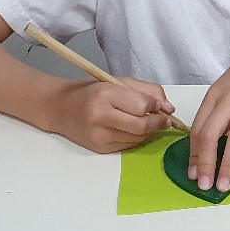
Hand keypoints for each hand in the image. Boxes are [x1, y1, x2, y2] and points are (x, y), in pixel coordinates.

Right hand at [48, 77, 175, 153]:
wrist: (60, 108)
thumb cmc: (92, 91)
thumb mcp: (119, 82)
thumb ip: (147, 91)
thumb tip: (169, 108)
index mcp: (105, 94)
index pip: (142, 105)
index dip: (156, 105)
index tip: (160, 105)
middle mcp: (100, 116)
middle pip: (142, 125)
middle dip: (159, 123)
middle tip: (165, 120)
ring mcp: (99, 135)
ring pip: (138, 138)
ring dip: (149, 131)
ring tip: (149, 122)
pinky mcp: (99, 149)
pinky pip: (128, 145)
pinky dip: (137, 138)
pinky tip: (134, 129)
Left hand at [188, 28, 229, 194]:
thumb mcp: (225, 86)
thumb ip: (216, 110)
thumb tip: (207, 142)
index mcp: (214, 94)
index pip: (198, 128)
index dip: (193, 154)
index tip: (192, 172)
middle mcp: (228, 100)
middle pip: (209, 135)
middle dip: (204, 163)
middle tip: (203, 184)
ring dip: (226, 166)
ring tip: (222, 185)